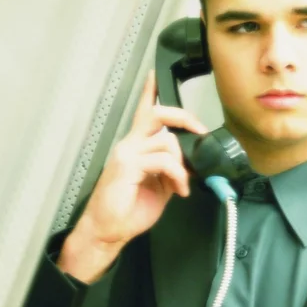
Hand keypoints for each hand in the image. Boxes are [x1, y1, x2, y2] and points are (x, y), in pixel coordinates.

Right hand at [58, 70, 207, 282]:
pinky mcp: (128, 166)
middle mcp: (129, 145)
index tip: (155, 75)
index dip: (150, 92)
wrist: (107, 230)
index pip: (144, 113)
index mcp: (135, 147)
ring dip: (183, 164)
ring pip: (166, 140)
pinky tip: (179, 189)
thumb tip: (190, 165)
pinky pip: (163, 160)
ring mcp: (127, 154)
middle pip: (157, 114)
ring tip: (183, 184)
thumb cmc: (126, 210)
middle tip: (199, 132)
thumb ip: (171, 171)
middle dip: (184, 117)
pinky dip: (178, 174)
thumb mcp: (158, 188)